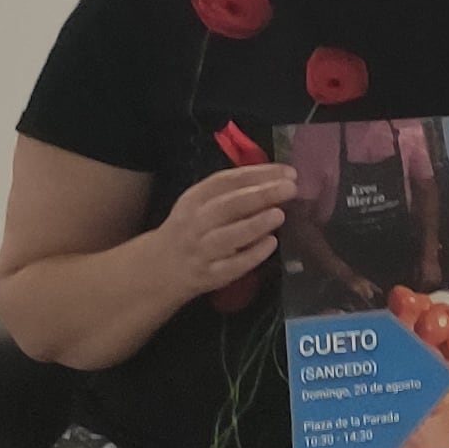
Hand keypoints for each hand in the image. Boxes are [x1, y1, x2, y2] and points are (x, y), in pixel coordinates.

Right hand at [151, 162, 296, 304]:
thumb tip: (278, 181)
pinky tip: (271, 244)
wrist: (159, 268)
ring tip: (279, 214)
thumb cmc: (191, 230)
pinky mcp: (209, 275)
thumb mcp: (201, 205)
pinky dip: (253, 255)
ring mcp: (202, 250)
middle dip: (261, 195)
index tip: (288, 172)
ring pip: (229, 236)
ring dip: (255, 224)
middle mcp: (196, 222)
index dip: (258, 174)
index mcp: (195, 199)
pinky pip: (232, 265)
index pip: (227, 181)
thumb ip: (233, 193)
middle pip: (229, 205)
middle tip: (290, 188)